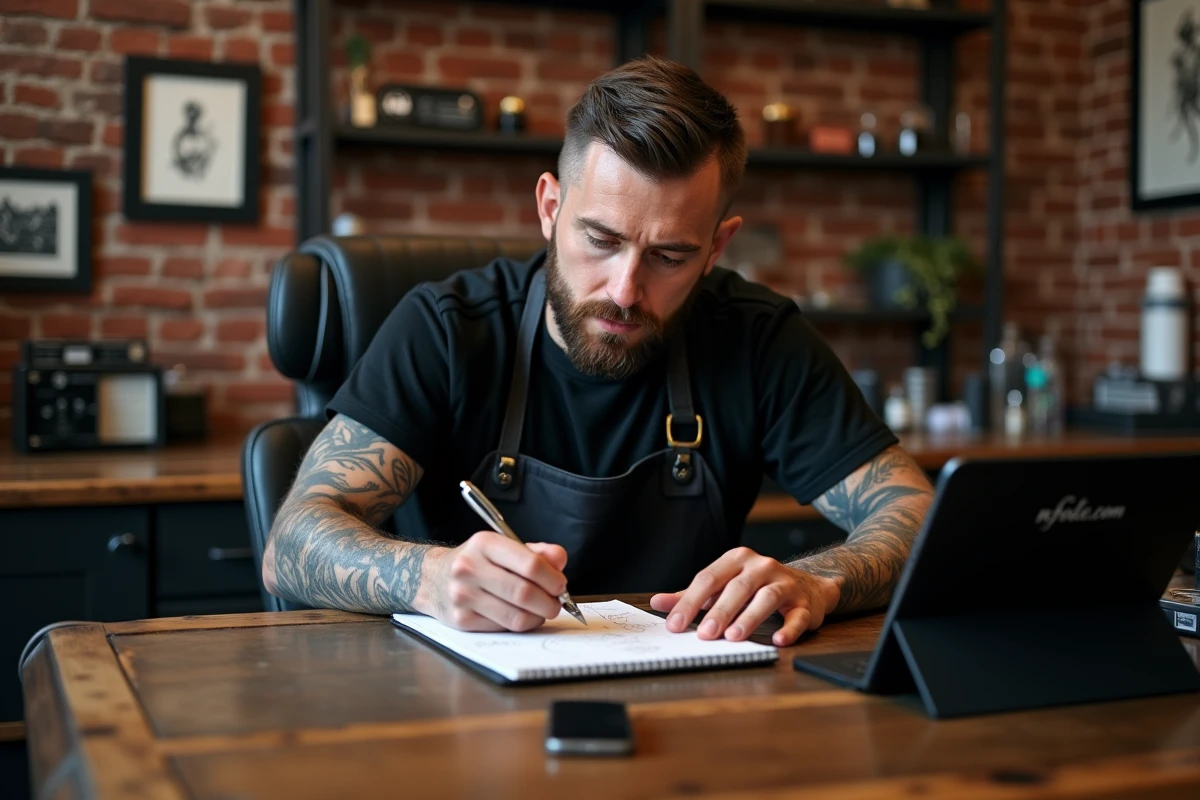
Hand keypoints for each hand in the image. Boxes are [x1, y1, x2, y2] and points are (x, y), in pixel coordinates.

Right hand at [422, 532, 567, 632]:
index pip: (530, 564)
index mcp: (484, 544)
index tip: (560, 584)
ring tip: (541, 611)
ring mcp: (463, 596)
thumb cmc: (475, 561)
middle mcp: (470, 569)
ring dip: (538, 617)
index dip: (552, 578)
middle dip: (549, 602)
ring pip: (516, 616)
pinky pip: (504, 628)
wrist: (432, 578)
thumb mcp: (502, 547)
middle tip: (556, 603)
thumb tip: (560, 561)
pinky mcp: (461, 620)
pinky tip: (522, 616)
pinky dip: (521, 625)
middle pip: (524, 593)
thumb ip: (535, 552)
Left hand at [649, 547, 838, 646]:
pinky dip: (789, 629)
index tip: (675, 625)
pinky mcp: (804, 603)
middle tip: (705, 634)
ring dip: (749, 618)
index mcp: (736, 560)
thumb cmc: (756, 587)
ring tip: (734, 637)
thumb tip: (658, 603)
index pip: (708, 579)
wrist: (807, 586)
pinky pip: (798, 615)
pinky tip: (778, 640)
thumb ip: (692, 596)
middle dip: (719, 612)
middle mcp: (761, 566)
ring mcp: (785, 583)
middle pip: (737, 588)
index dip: (690, 603)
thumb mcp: (723, 586)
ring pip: (766, 598)